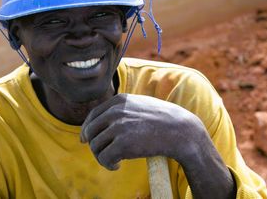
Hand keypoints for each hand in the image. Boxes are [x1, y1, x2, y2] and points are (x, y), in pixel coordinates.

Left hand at [80, 93, 203, 169]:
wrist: (181, 131)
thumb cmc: (163, 119)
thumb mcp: (140, 104)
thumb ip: (122, 108)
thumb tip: (102, 120)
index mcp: (119, 101)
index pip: (92, 115)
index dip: (86, 129)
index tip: (85, 140)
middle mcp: (116, 112)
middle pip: (90, 131)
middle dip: (93, 145)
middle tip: (104, 154)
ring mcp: (119, 127)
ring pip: (95, 146)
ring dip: (102, 157)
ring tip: (114, 160)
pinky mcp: (123, 144)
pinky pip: (104, 158)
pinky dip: (108, 165)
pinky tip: (118, 165)